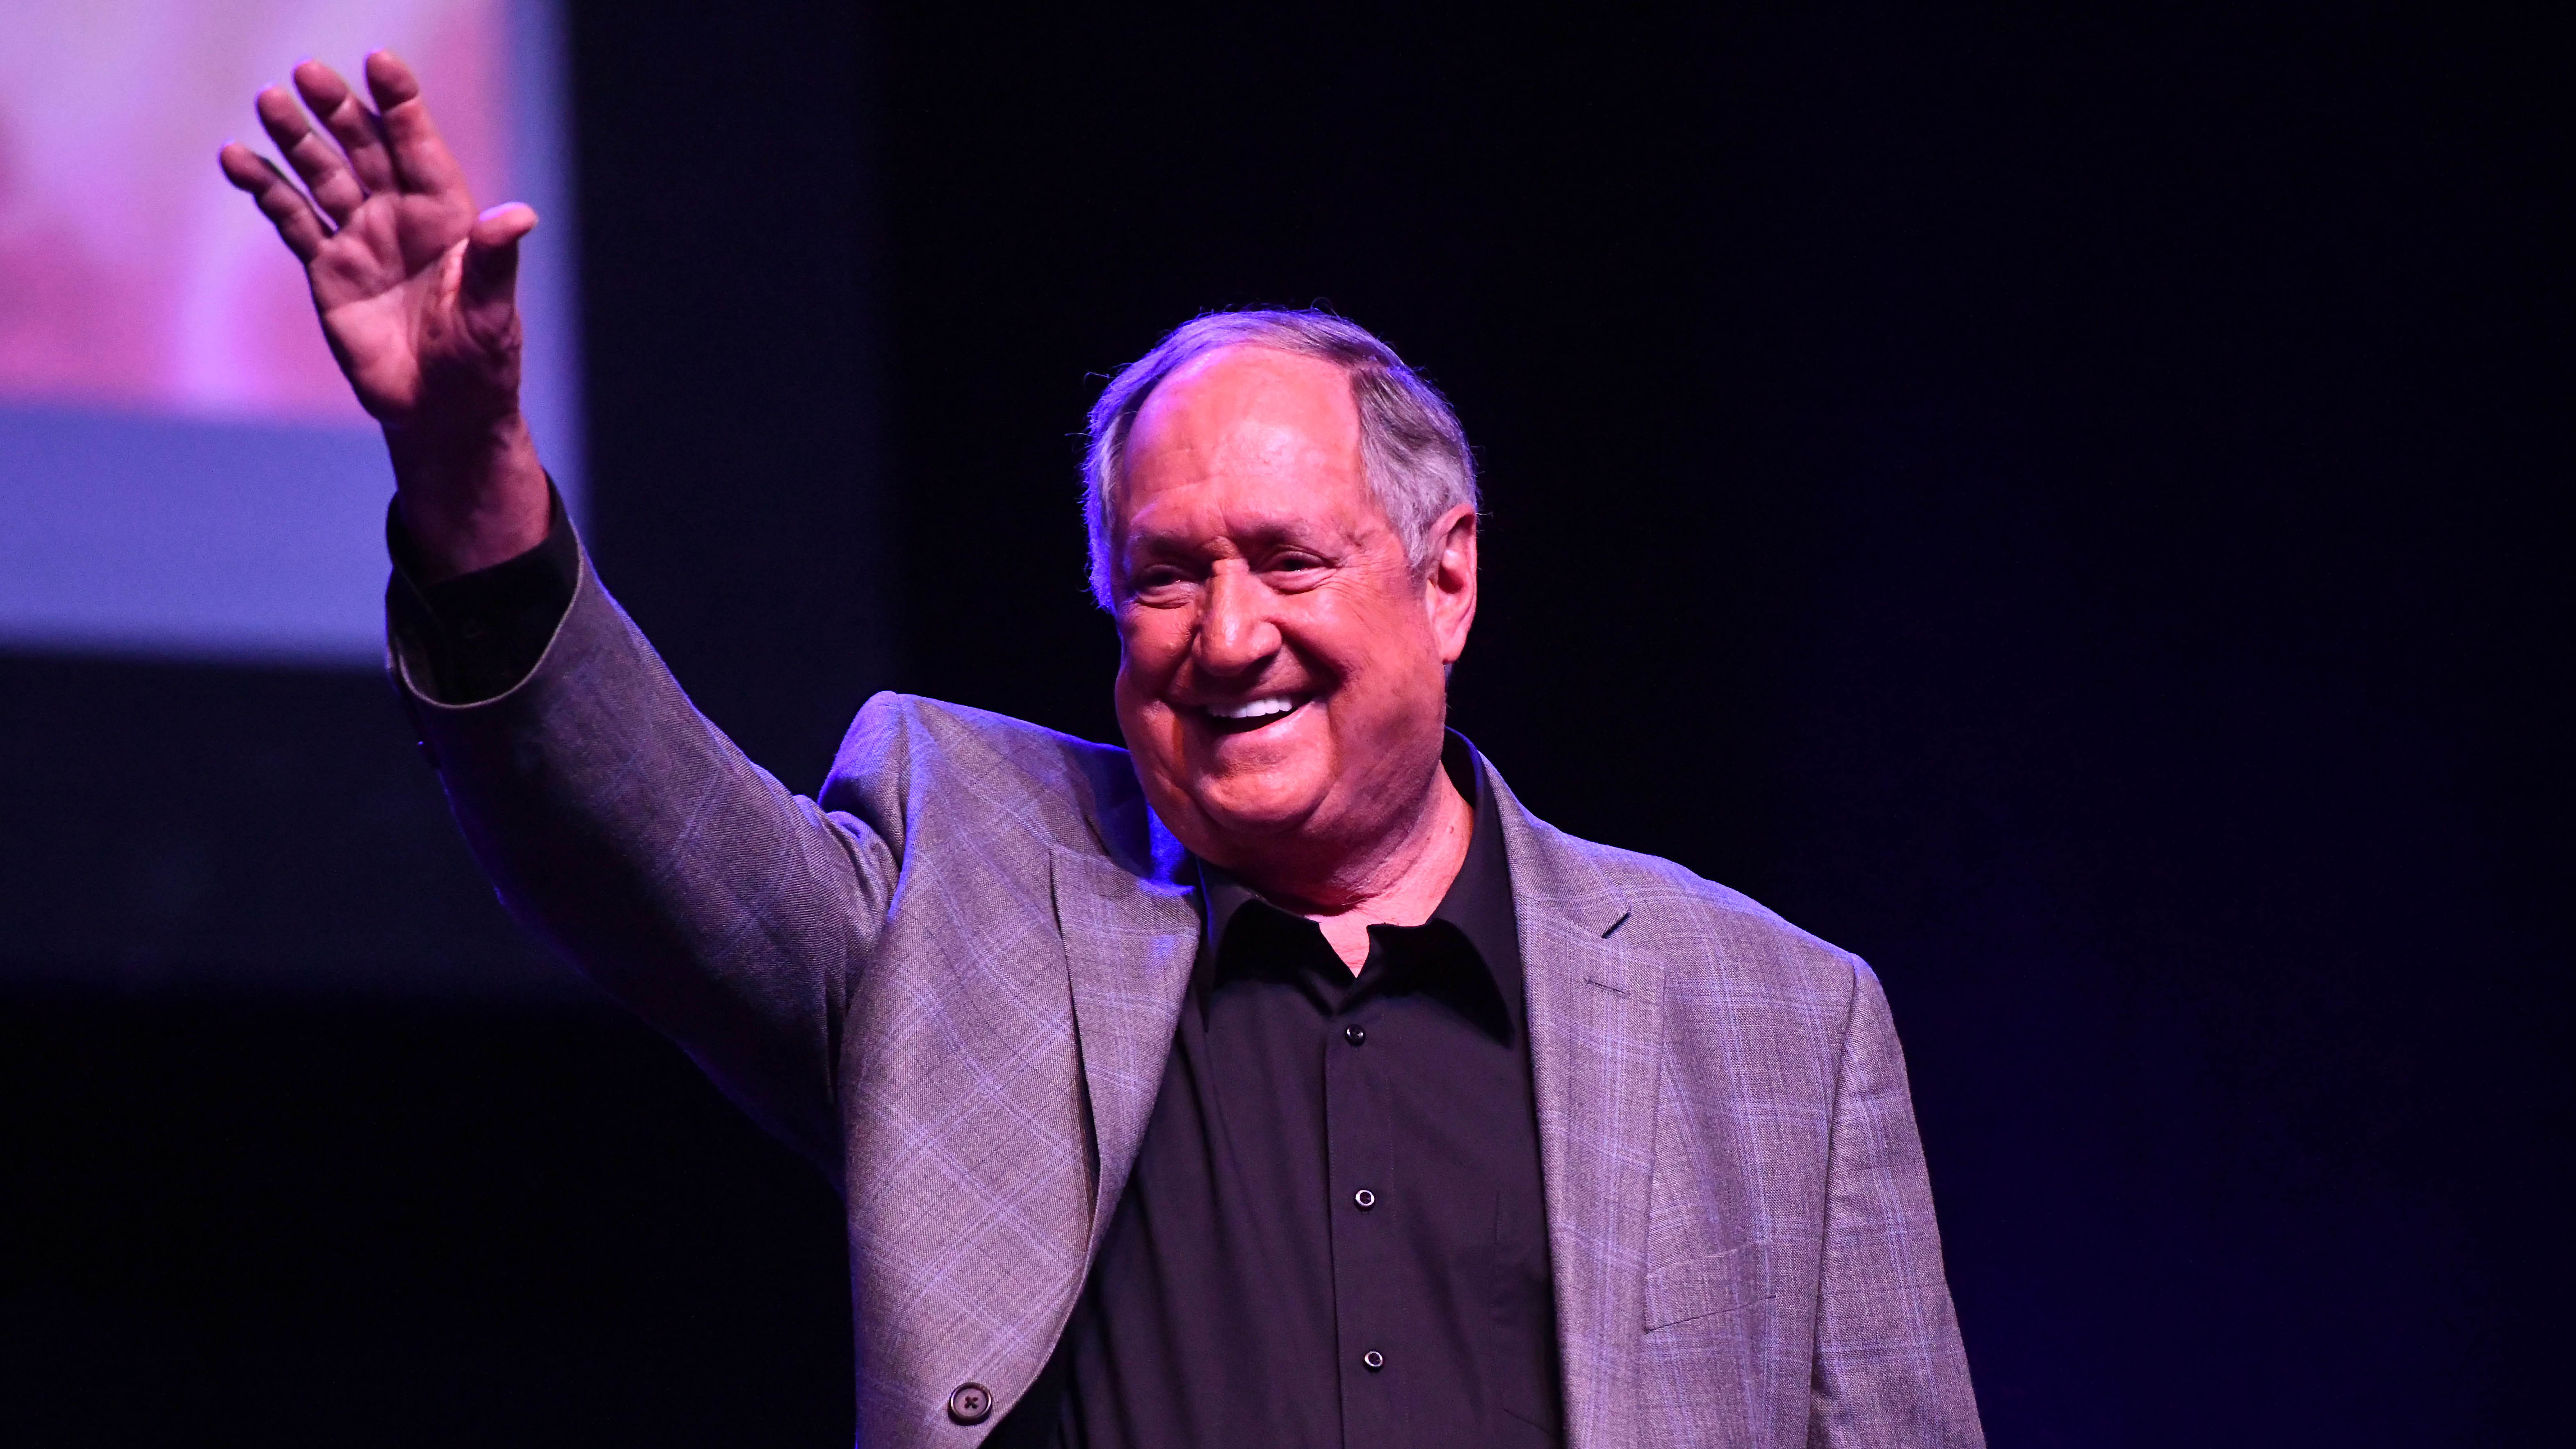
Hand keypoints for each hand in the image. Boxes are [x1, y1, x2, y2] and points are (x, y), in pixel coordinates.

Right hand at [219, 51, 548, 578]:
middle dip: (338, 111)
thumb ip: (496, 261)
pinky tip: (236, 159)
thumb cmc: (480, 364)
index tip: (380, 63)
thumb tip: (520, 215)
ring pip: (323, 174)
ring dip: (295, 140)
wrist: (442, 413)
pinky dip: (265, 189)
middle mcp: (401, 217)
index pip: (420, 148)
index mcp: (447, 218)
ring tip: (268, 101)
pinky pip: (292, 218)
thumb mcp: (492, 315)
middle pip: (364, 149)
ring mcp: (361, 239)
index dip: (401, 106)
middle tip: (307, 72)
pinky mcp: (328, 268)